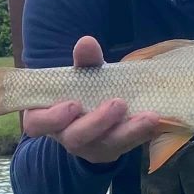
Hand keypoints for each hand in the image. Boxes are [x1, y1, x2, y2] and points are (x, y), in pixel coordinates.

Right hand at [22, 36, 160, 163]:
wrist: (99, 118)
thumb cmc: (83, 92)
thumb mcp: (82, 76)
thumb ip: (84, 62)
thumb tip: (87, 42)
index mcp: (47, 118)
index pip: (37, 124)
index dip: (51, 118)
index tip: (72, 104)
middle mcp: (67, 137)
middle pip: (77, 138)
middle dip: (98, 122)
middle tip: (118, 103)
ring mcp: (91, 148)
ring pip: (107, 145)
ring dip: (129, 130)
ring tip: (149, 116)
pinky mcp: (114, 151)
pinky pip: (129, 146)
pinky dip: (143, 132)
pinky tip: (156, 120)